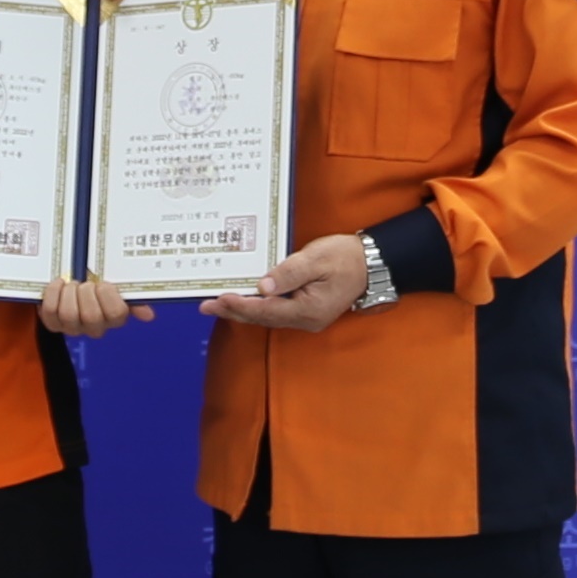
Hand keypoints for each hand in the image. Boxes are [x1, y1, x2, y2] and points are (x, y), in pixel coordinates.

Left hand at [40, 275, 153, 336]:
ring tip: (71, 284)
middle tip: (85, 283)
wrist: (71, 277)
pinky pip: (51, 311)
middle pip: (92, 317)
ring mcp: (72, 327)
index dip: (108, 296)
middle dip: (86, 293)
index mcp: (114, 317)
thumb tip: (148, 315)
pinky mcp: (53, 323)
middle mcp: (94, 327)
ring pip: (70, 316)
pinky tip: (59, 284)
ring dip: (69, 293)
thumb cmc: (97, 282)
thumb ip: (134, 298)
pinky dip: (53, 293)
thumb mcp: (117, 286)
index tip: (103, 284)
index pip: (116, 314)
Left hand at [199, 233, 368, 331]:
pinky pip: (276, 312)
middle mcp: (306, 319)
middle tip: (206, 305)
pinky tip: (242, 300)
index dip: (241, 305)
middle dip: (234, 310)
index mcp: (308, 309)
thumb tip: (262, 286)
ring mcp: (306, 318)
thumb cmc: (345, 257)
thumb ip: (289, 272)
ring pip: (267, 317)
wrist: (371, 264)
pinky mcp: (305, 311)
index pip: (266, 310)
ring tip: (216, 304)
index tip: (220, 298)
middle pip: (263, 318)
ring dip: (242, 310)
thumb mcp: (317, 259)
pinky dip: (256, 307)